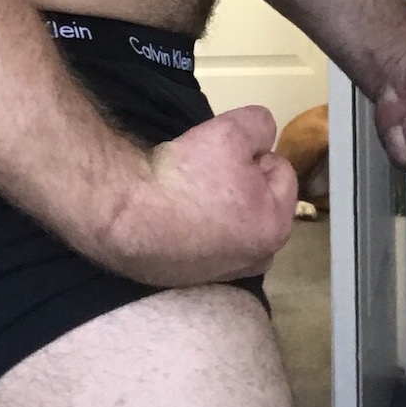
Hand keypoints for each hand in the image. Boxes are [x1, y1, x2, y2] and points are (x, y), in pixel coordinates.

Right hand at [101, 106, 297, 286]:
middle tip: (206, 172)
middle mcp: (257, 259)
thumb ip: (260, 125)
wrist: (124, 218)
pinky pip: (209, 243)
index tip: (220, 154)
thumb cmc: (183, 177)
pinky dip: (199, 229)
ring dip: (222, 207)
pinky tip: (176, 217)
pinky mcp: (192, 280)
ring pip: (235, 223)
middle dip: (241, 182)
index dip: (252, 152)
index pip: (281, 170)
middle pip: (260, 200)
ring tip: (189, 193)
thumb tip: (262, 138)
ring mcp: (224, 274)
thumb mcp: (230, 130)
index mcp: (274, 226)